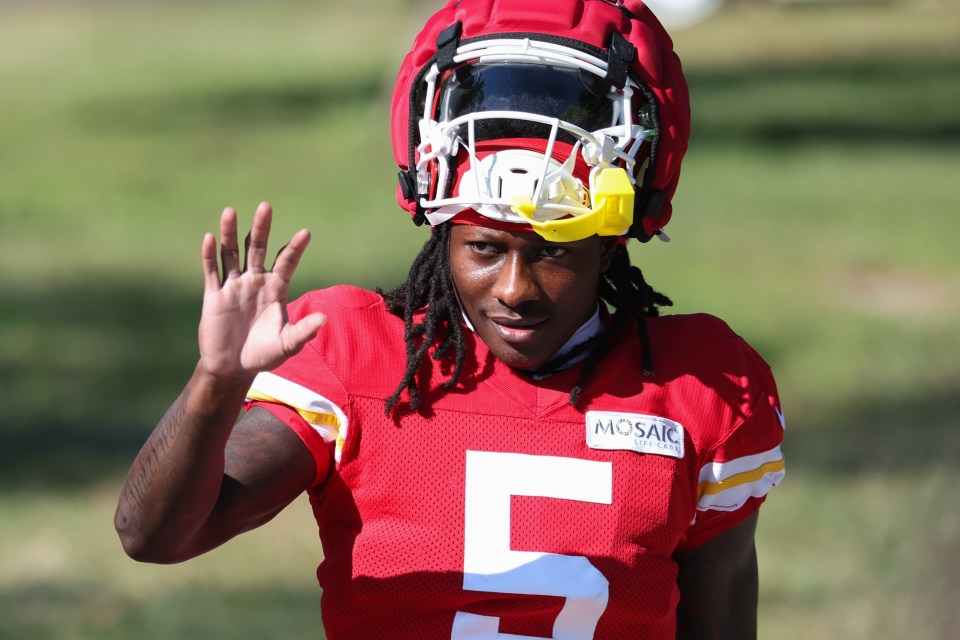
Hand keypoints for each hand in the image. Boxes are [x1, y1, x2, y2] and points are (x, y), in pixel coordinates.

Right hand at [197, 202, 325, 379]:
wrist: (233, 368)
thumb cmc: (264, 354)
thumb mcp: (287, 345)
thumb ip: (304, 332)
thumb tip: (324, 318)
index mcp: (276, 289)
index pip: (286, 262)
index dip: (294, 248)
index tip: (306, 233)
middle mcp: (255, 282)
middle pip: (257, 248)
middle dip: (261, 228)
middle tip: (265, 206)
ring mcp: (234, 286)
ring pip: (231, 253)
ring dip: (230, 233)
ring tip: (231, 211)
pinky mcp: (214, 296)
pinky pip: (212, 272)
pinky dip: (209, 255)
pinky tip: (210, 237)